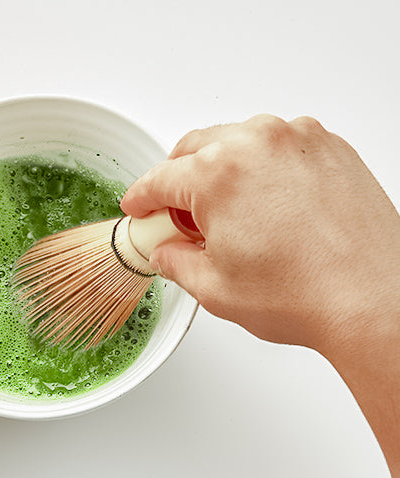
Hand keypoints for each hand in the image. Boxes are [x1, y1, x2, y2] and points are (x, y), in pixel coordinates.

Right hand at [121, 114, 399, 356]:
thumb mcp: (214, 288)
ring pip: (236, 141)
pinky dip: (262, 168)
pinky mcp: (329, 148)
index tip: (139, 207)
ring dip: (221, 170)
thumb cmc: (306, 294)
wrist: (375, 300)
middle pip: (194, 149)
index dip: (141, 198)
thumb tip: (168, 251)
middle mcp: (257, 143)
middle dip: (178, 181)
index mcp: (218, 173)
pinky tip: (268, 206)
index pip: (159, 179)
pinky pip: (278, 146)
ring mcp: (298, 140)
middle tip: (182, 218)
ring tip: (231, 215)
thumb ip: (175, 261)